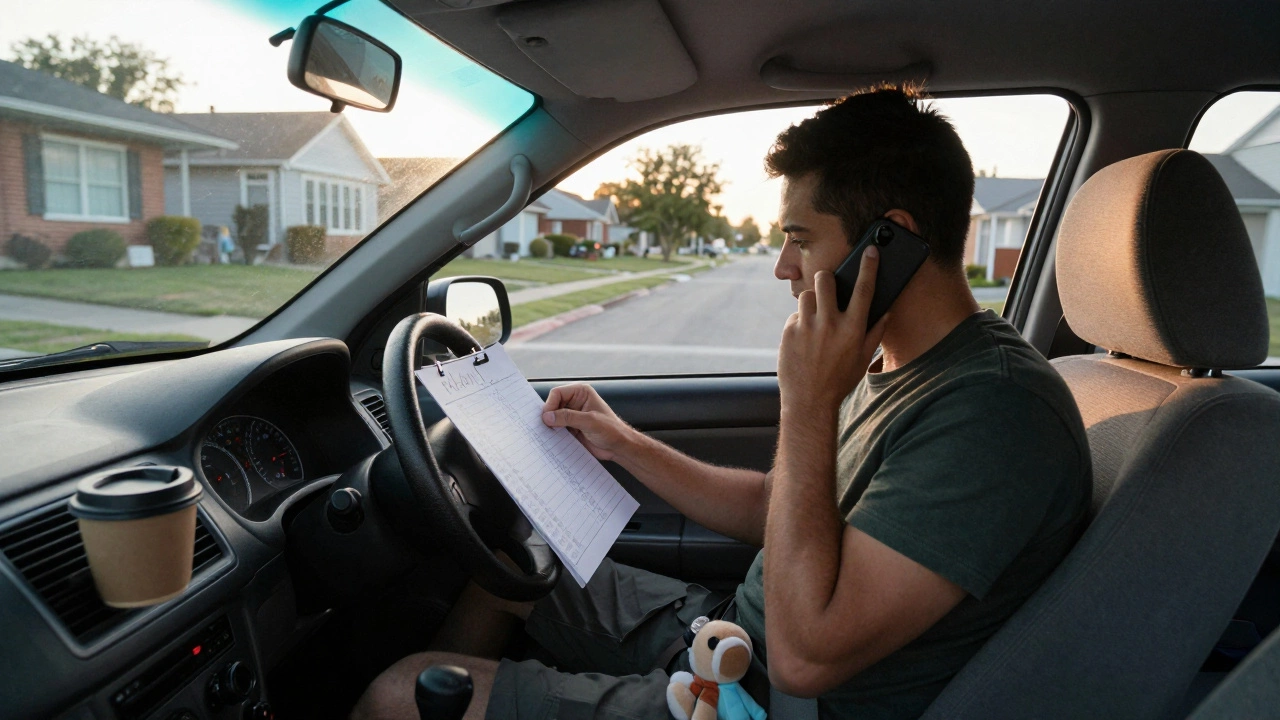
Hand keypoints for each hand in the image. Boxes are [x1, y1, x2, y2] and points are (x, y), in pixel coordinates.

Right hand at [541, 384, 633, 460]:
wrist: (619, 447)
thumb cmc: (612, 430)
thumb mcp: (590, 422)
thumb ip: (568, 417)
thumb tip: (548, 416)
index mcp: (581, 393)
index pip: (557, 393)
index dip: (550, 405)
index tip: (547, 418)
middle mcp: (575, 402)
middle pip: (552, 405)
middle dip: (548, 416)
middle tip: (545, 427)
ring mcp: (572, 416)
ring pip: (553, 418)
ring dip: (550, 426)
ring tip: (549, 435)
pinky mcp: (570, 428)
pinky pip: (556, 429)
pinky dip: (553, 434)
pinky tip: (553, 440)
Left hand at [778, 246, 887, 415]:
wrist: (809, 402)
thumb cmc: (839, 381)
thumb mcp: (862, 359)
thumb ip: (875, 333)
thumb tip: (886, 311)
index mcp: (853, 329)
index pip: (864, 289)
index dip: (869, 266)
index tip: (871, 251)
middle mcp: (830, 324)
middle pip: (825, 279)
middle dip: (827, 278)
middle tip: (829, 286)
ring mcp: (807, 327)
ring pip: (807, 295)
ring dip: (813, 302)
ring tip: (816, 319)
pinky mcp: (788, 332)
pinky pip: (795, 316)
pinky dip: (800, 323)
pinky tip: (804, 339)